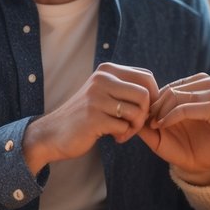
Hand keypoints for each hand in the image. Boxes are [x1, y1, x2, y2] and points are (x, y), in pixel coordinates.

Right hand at [23, 62, 158, 172]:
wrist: (52, 133)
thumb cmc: (84, 116)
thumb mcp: (103, 93)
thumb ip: (125, 89)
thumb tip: (157, 93)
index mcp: (107, 71)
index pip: (146, 77)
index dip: (153, 96)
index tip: (144, 111)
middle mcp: (102, 79)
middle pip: (145, 94)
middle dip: (146, 114)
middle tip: (134, 125)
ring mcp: (96, 98)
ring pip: (137, 111)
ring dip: (134, 128)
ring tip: (123, 133)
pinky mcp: (93, 117)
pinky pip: (124, 126)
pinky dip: (123, 135)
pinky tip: (114, 138)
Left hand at [145, 73, 209, 179]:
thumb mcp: (205, 118)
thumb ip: (186, 109)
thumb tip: (158, 108)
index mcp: (205, 82)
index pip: (171, 86)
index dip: (156, 102)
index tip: (146, 117)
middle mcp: (208, 81)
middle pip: (170, 89)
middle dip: (154, 105)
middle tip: (143, 121)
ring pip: (174, 97)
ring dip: (159, 112)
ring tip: (152, 125)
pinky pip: (182, 108)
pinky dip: (168, 117)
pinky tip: (161, 127)